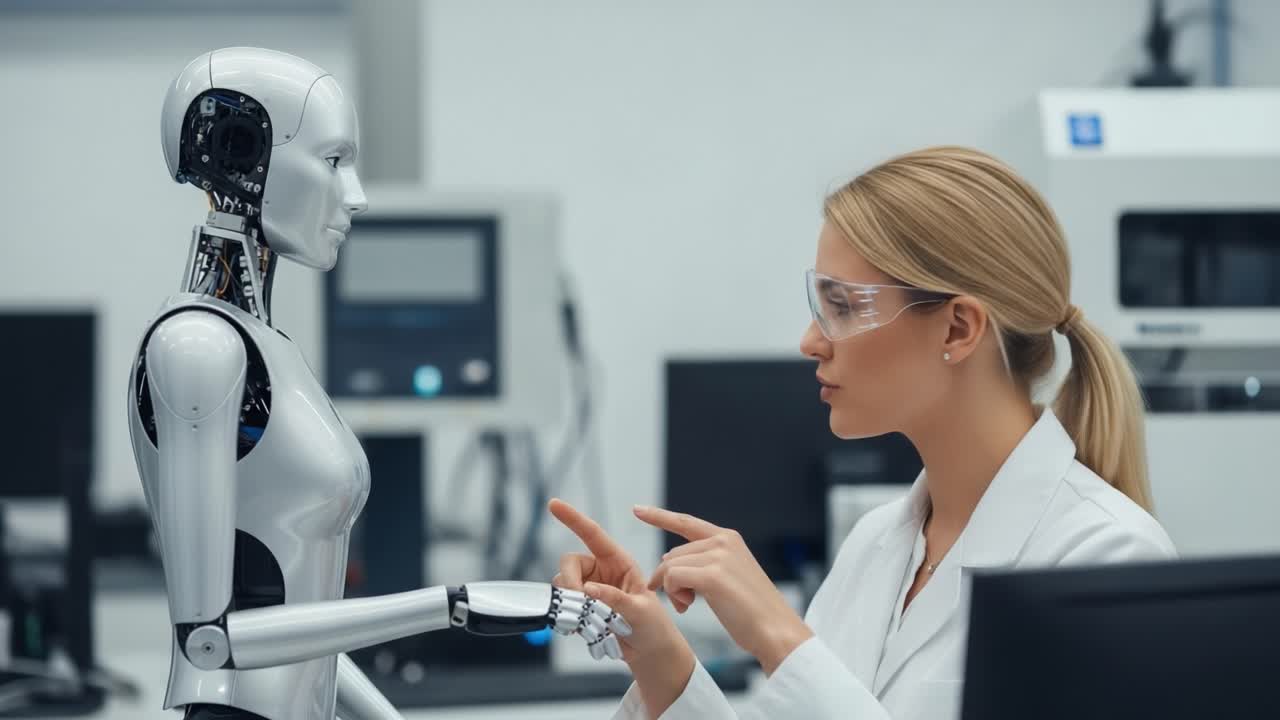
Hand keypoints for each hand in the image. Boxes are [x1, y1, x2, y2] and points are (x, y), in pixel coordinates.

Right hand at [550, 499, 695, 718]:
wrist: (649, 652)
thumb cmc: (653, 626)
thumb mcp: (640, 610)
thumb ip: (614, 598)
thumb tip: (589, 590)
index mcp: (618, 561)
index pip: (593, 534)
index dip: (573, 518)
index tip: (553, 504)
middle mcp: (599, 572)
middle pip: (569, 563)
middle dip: (569, 582)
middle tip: (579, 604)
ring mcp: (588, 590)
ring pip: (562, 586)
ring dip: (572, 605)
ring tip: (594, 622)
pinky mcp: (580, 609)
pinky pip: (562, 606)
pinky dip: (569, 618)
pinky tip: (586, 629)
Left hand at [637, 505, 814, 675]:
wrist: (776, 631)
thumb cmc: (753, 612)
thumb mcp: (730, 576)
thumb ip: (704, 563)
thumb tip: (668, 560)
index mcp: (729, 538)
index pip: (686, 522)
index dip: (659, 516)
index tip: (637, 509)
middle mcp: (723, 541)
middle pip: (672, 555)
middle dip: (670, 580)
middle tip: (684, 604)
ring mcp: (718, 556)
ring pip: (670, 567)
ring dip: (672, 591)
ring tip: (688, 606)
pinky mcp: (712, 575)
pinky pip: (673, 579)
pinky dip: (674, 594)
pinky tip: (688, 606)